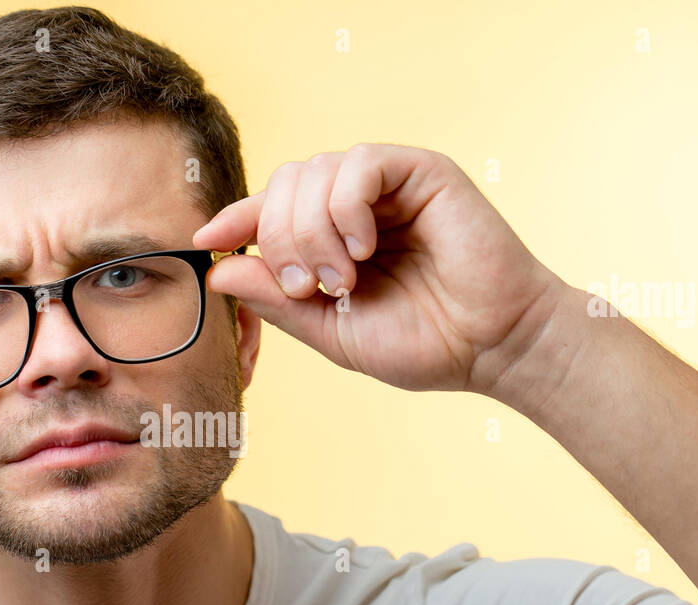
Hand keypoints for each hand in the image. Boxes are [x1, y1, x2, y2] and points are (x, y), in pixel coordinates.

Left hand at [192, 144, 569, 394]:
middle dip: (281, 239)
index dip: (235, 219)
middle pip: (284, 184)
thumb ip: (276, 301)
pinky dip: (346, 208)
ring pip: (314, 172)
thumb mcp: (331, 330)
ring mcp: (388, 185)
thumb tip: (218, 269)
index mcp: (333, 238)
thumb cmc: (423, 343)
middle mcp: (356, 204)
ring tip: (345, 279)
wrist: (492, 347)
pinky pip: (359, 165)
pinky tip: (365, 249)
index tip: (206, 242)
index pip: (271, 209)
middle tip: (308, 289)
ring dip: (313, 232)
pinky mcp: (421, 172)